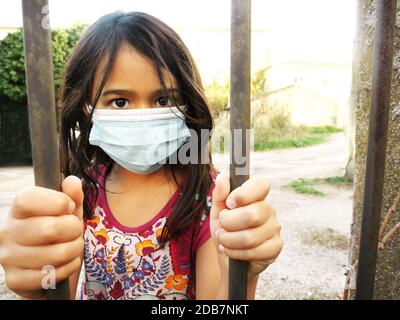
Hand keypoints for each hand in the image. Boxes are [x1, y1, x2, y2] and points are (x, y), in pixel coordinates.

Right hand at [0, 176, 83, 298]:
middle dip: (74, 229)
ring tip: (73, 246)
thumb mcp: (68, 213)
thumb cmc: (59, 235)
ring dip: (75, 249)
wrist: (49, 269)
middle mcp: (7, 232)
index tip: (69, 207)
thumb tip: (72, 181)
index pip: (29, 199)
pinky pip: (54, 274)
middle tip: (75, 230)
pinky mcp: (16, 280)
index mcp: (17, 210)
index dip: (58, 202)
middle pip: (49, 228)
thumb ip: (72, 196)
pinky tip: (66, 263)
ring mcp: (8, 258)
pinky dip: (69, 267)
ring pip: (56, 253)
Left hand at [210, 173, 282, 279]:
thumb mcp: (217, 211)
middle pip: (252, 215)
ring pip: (250, 236)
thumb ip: (219, 194)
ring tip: (223, 239)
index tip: (229, 203)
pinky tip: (230, 250)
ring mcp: (275, 228)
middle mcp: (269, 209)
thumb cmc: (224, 230)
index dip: (244, 193)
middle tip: (222, 226)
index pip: (261, 184)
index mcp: (256, 196)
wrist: (228, 258)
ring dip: (228, 240)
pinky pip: (253, 251)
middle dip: (228, 223)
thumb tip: (224, 176)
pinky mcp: (276, 247)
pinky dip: (235, 253)